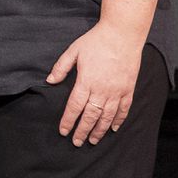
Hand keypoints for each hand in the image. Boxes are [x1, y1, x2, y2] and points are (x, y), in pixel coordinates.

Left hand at [46, 22, 143, 145]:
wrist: (122, 35)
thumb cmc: (96, 41)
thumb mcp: (73, 51)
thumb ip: (61, 67)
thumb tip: (49, 81)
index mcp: (86, 81)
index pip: (74, 107)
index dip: (68, 121)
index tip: (64, 131)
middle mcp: (102, 90)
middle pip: (90, 116)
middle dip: (82, 131)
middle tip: (77, 142)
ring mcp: (117, 91)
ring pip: (107, 117)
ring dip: (99, 130)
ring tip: (93, 140)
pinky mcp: (128, 89)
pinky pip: (124, 109)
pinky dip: (118, 120)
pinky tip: (114, 128)